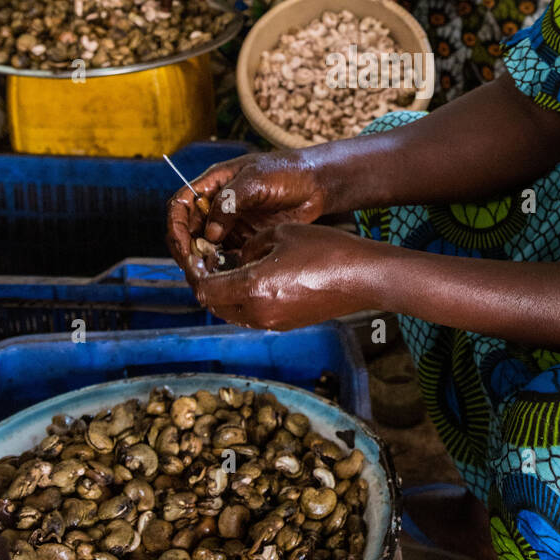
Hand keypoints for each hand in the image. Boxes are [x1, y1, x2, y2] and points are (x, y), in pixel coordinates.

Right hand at [166, 152, 328, 277]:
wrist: (317, 184)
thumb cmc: (288, 172)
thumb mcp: (257, 180)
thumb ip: (230, 202)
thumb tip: (210, 233)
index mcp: (214, 184)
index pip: (181, 205)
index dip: (176, 226)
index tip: (183, 247)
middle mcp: (218, 205)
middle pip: (189, 231)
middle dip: (188, 251)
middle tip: (196, 271)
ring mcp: (231, 223)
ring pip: (206, 247)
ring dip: (204, 263)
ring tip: (212, 277)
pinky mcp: (245, 238)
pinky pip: (226, 256)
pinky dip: (223, 267)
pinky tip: (230, 276)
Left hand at [191, 222, 381, 328]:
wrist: (363, 277)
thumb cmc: (325, 250)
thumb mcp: (280, 234)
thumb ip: (250, 246)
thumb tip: (240, 257)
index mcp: (252, 288)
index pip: (205, 290)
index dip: (196, 274)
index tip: (198, 259)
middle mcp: (258, 313)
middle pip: (215, 306)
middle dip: (209, 285)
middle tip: (212, 264)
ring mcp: (273, 323)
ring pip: (234, 313)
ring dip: (228, 295)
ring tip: (235, 270)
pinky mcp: (287, 325)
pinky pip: (254, 315)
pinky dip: (247, 300)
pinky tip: (259, 279)